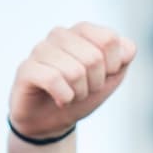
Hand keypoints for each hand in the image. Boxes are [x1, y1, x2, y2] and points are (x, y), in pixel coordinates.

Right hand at [8, 24, 135, 138]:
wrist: (54, 121)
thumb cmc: (83, 94)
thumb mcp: (111, 78)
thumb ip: (124, 59)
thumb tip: (126, 49)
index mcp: (82, 31)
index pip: (109, 39)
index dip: (112, 66)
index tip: (101, 76)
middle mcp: (60, 34)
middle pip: (94, 58)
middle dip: (94, 83)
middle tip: (83, 89)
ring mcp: (40, 49)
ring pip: (75, 71)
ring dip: (79, 93)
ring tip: (70, 94)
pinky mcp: (26, 69)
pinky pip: (53, 80)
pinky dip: (64, 97)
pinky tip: (60, 99)